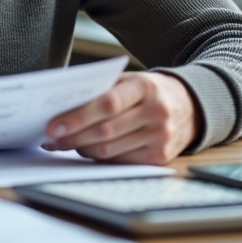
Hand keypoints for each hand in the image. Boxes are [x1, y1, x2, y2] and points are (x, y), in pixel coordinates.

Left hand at [44, 71, 202, 164]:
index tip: (53, 125)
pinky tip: (86, 149)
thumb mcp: (130, 80)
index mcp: (145, 87)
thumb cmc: (149, 91)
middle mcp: (156, 112)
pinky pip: (120, 161)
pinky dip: (98, 157)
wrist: (191, 106)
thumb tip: (62, 106)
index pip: (107, 104)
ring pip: (109, 150)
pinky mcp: (160, 157)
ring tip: (62, 143)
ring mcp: (160, 137)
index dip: (77, 117)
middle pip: (105, 131)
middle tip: (50, 138)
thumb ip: (101, 89)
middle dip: (72, 137)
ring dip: (81, 149)